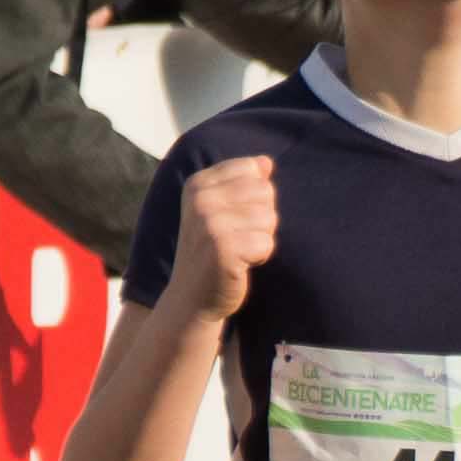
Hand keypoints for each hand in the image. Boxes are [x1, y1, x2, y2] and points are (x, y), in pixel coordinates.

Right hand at [166, 154, 274, 320]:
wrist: (191, 298)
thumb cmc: (212, 251)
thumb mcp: (221, 210)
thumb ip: (243, 183)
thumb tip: (266, 162)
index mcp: (198, 184)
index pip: (252, 169)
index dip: (255, 196)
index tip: (233, 218)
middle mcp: (201, 199)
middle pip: (265, 191)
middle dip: (261, 218)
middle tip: (237, 238)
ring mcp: (210, 223)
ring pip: (269, 218)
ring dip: (261, 239)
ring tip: (237, 252)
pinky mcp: (223, 248)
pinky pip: (267, 243)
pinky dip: (260, 257)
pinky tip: (239, 265)